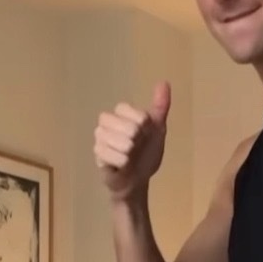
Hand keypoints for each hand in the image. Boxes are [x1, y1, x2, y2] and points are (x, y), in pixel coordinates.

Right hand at [93, 82, 170, 200]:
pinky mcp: (98, 156)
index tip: (145, 132)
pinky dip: (122, 163)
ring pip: (118, 141)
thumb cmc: (146, 153)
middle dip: (136, 139)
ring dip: (129, 152)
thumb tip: (164, 82)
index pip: (129, 110)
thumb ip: (160, 106)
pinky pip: (111, 156)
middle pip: (125, 126)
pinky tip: (123, 165)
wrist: (139, 180)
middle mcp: (107, 123)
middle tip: (136, 147)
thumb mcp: (157, 129)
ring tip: (129, 157)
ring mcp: (100, 139)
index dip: (142, 123)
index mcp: (121, 113)